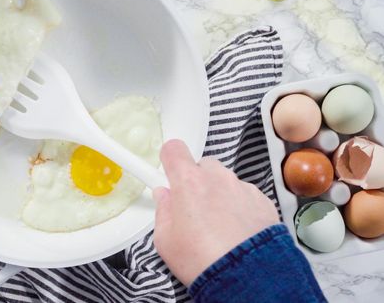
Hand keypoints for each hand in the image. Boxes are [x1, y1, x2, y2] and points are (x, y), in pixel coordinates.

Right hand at [153, 140, 279, 286]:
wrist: (246, 277)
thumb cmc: (205, 259)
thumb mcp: (165, 240)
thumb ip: (163, 211)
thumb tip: (164, 200)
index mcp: (189, 181)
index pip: (174, 149)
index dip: (169, 159)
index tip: (168, 172)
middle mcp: (217, 178)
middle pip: (202, 165)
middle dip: (195, 181)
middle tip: (191, 207)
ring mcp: (242, 188)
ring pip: (225, 181)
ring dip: (218, 195)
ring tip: (215, 225)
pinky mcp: (262, 202)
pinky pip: (245, 196)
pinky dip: (239, 207)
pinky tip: (234, 231)